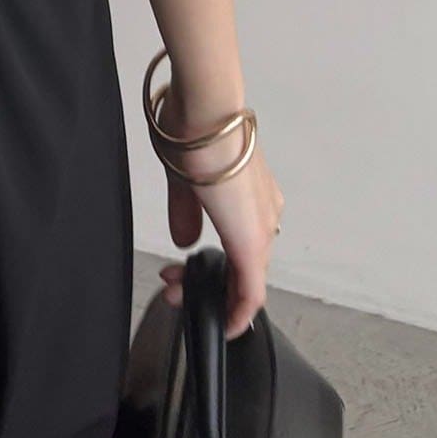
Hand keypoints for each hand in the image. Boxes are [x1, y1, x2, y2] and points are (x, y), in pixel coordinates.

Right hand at [155, 86, 283, 339]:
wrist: (205, 113)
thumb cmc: (191, 129)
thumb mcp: (182, 177)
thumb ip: (185, 212)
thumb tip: (184, 239)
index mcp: (249, 195)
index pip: (237, 241)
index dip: (211, 262)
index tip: (180, 267)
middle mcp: (262, 213)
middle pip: (241, 264)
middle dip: (207, 282)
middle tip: (174, 288)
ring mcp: (260, 227)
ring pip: (243, 277)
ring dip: (212, 293)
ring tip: (178, 295)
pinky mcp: (251, 242)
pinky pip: (251, 290)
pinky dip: (237, 310)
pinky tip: (224, 324)